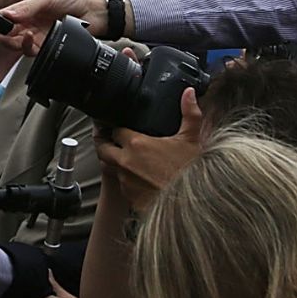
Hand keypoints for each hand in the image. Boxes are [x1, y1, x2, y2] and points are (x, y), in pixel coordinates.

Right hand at [1, 0, 107, 54]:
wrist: (94, 13)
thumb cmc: (73, 1)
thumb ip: (27, 7)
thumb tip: (7, 14)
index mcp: (26, 11)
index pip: (4, 17)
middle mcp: (29, 25)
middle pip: (5, 33)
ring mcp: (37, 37)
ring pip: (15, 44)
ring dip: (10, 40)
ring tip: (11, 32)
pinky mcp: (45, 47)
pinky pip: (30, 51)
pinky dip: (26, 45)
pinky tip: (29, 36)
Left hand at [95, 88, 203, 214]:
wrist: (193, 204)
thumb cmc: (191, 171)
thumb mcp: (192, 139)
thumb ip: (189, 113)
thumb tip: (189, 93)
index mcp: (136, 144)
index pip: (114, 130)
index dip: (117, 128)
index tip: (121, 127)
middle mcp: (125, 162)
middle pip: (103, 149)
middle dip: (105, 143)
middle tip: (111, 140)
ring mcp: (125, 181)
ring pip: (112, 167)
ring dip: (117, 162)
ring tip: (128, 158)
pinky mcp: (129, 197)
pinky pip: (122, 184)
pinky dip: (127, 179)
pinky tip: (139, 176)